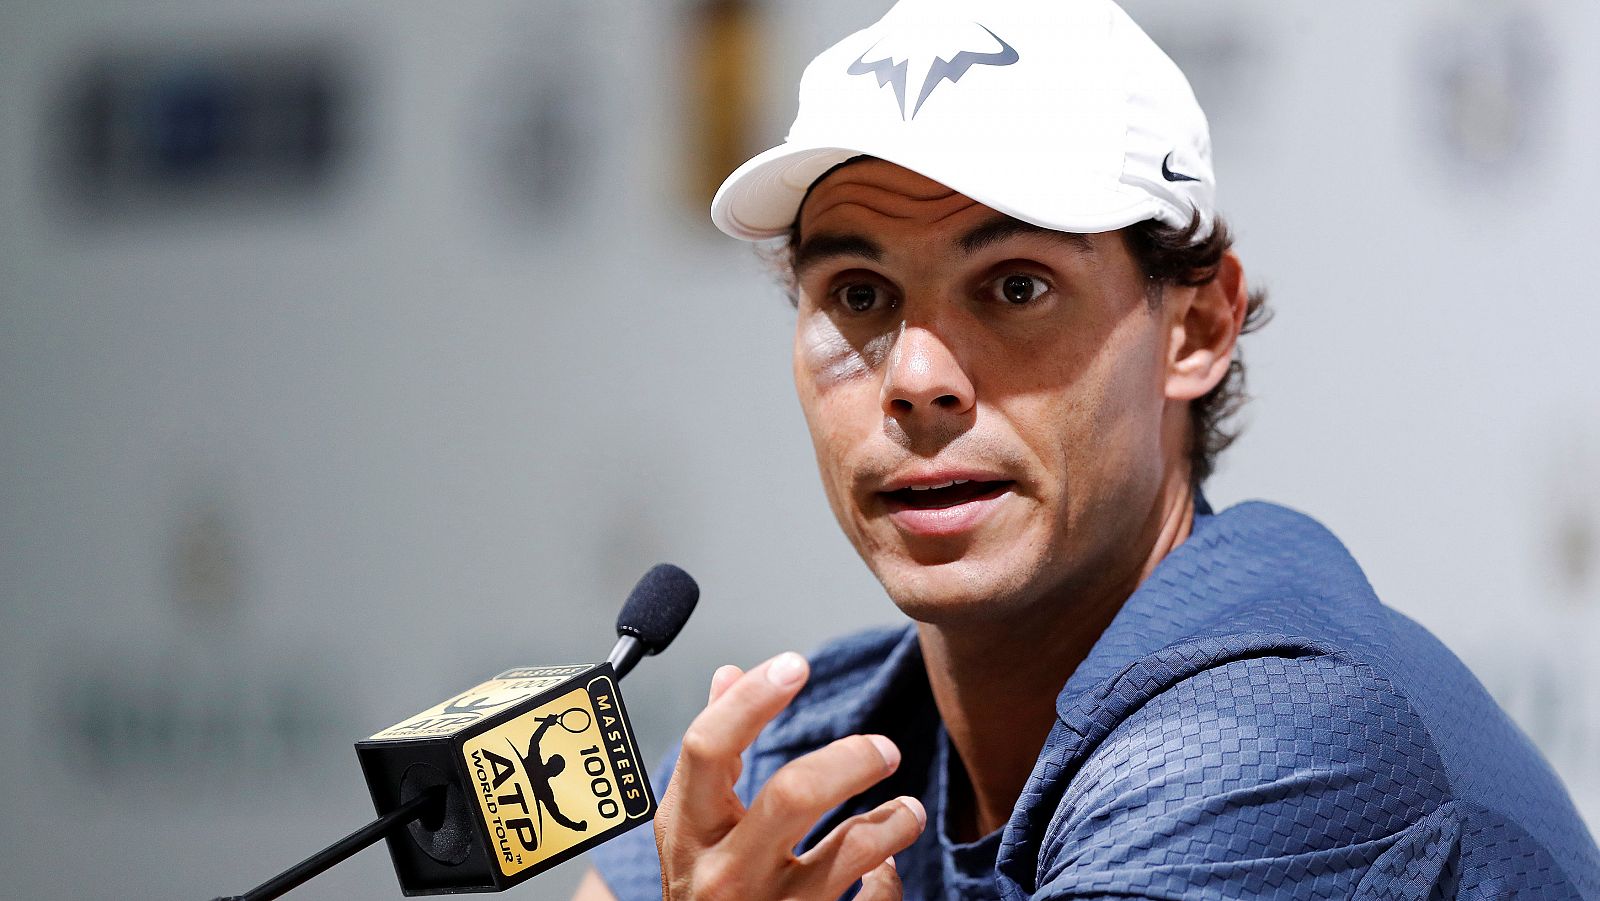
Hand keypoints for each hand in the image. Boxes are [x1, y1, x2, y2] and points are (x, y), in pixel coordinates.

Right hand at [654, 652, 925, 900]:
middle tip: (884, 748)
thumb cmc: (704, 889)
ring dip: (890, 823)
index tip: (795, 665)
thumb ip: (714, 752)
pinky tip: (890, 857)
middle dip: (849, 761)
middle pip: (790, 795)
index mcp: (688, 829)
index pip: (709, 747)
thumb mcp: (692, 825)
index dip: (753, 700)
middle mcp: (720, 872)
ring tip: (907, 809)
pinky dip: (888, 876)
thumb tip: (730, 674)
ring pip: (848, 855)